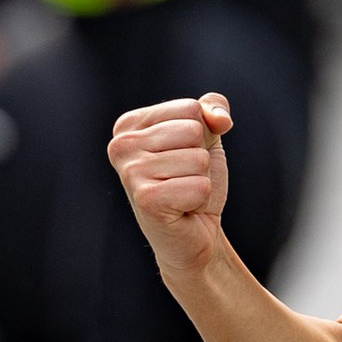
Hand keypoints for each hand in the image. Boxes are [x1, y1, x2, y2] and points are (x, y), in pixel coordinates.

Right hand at [108, 92, 232, 282]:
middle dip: (200, 157)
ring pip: (198, 159)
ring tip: (182, 193)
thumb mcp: (206, 136)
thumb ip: (212, 108)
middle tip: (183, 179)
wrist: (195, 233)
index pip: (189, 108)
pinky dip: (200, 200)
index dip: (201, 135)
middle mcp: (121, 146)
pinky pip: (199, 186)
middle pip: (193, 131)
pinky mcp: (146, 200)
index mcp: (129, 125)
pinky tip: (182, 209)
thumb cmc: (193, 181)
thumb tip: (220, 119)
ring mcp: (130, 173)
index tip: (182, 156)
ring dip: (201, 180)